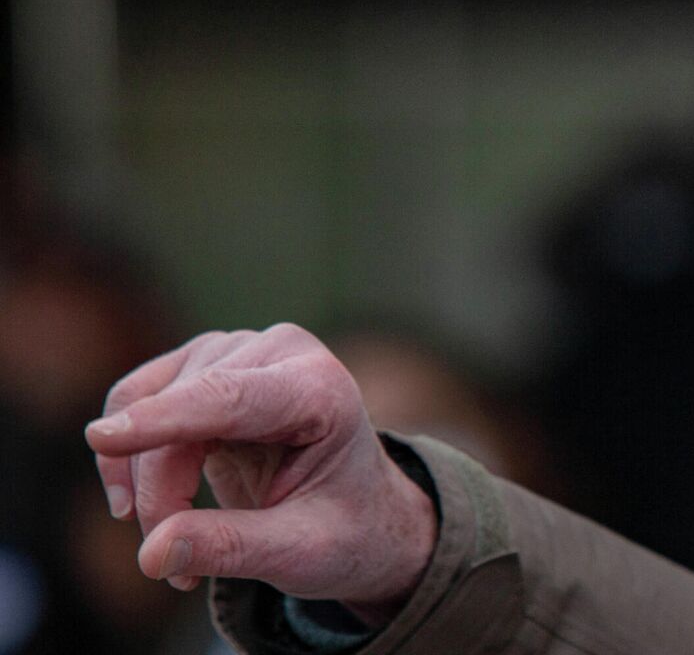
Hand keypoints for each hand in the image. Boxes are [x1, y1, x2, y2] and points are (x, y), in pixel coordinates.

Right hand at [84, 323, 435, 622]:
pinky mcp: (203, 365)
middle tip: (176, 572)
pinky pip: (135, 400)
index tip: (103, 439)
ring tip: (167, 544)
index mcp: (320, 389)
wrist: (361, 514)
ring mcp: (236, 351)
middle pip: (181, 412)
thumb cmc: (345, 531)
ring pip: (146, 406)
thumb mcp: (303, 553)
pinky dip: (126, 457)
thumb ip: (232, 548)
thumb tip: (152, 554)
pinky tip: (140, 507)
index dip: (164, 420)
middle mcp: (279, 352)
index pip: (228, 397)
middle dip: (160, 494)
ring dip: (141, 482)